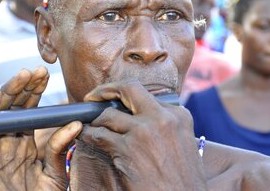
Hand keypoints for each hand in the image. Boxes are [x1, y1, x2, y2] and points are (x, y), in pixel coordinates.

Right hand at [0, 67, 81, 190]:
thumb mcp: (56, 173)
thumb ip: (61, 149)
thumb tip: (75, 124)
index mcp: (24, 146)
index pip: (27, 112)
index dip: (34, 92)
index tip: (45, 75)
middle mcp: (7, 145)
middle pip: (12, 110)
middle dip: (23, 88)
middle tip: (35, 71)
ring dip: (8, 94)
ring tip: (22, 76)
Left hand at [79, 80, 206, 190]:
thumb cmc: (182, 181)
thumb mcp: (183, 144)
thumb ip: (166, 126)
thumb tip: (141, 116)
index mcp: (179, 116)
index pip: (148, 94)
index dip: (127, 97)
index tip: (116, 101)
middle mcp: (163, 118)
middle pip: (129, 89)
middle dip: (106, 89)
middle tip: (93, 96)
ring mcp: (144, 132)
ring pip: (108, 114)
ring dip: (95, 120)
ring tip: (89, 125)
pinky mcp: (128, 149)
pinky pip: (99, 134)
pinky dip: (89, 134)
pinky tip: (86, 137)